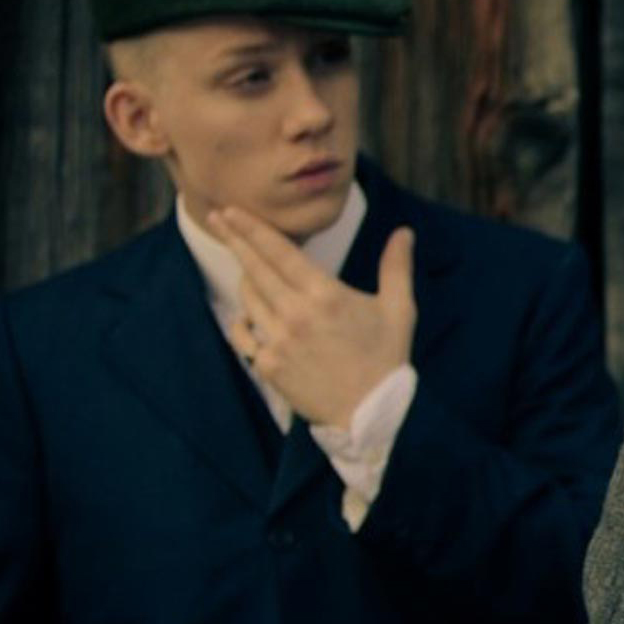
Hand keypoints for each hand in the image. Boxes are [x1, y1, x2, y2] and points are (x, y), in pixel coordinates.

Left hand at [210, 206, 416, 428]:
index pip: (279, 252)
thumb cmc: (387, 358)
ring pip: (249, 298)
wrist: (372, 413)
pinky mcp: (267, 365)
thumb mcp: (399, 309)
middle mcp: (295, 314)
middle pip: (255, 268)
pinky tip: (248, 314)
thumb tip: (404, 232)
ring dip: (246, 278)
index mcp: (325, 295)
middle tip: (219, 217)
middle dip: (235, 239)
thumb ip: (396, 267)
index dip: (252, 228)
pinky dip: (243, 320)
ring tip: (249, 268)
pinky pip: (244, 334)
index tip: (232, 211)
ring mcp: (277, 341)